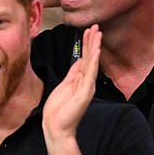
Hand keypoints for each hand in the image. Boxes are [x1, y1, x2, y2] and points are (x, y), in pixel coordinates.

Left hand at [42, 24, 101, 140]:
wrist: (56, 128)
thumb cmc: (58, 111)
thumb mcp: (64, 86)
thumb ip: (72, 74)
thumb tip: (78, 60)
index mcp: (79, 80)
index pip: (84, 58)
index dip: (86, 44)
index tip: (88, 30)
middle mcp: (85, 82)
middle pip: (89, 58)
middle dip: (91, 41)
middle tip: (95, 26)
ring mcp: (86, 87)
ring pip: (91, 63)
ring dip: (94, 47)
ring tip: (97, 33)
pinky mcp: (85, 93)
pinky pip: (90, 74)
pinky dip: (93, 62)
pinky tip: (95, 50)